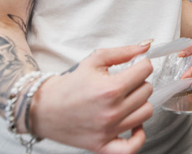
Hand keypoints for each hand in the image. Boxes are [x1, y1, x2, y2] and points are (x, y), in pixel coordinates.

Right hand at [30, 43, 153, 153]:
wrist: (44, 108)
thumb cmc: (70, 84)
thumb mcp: (94, 60)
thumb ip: (123, 52)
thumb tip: (146, 46)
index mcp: (110, 88)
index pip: (145, 71)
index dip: (142, 65)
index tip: (135, 66)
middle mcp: (112, 111)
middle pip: (147, 90)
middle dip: (139, 82)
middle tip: (126, 82)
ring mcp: (109, 131)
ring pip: (146, 112)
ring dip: (140, 103)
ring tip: (127, 99)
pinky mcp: (103, 145)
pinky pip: (133, 146)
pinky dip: (138, 136)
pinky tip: (133, 124)